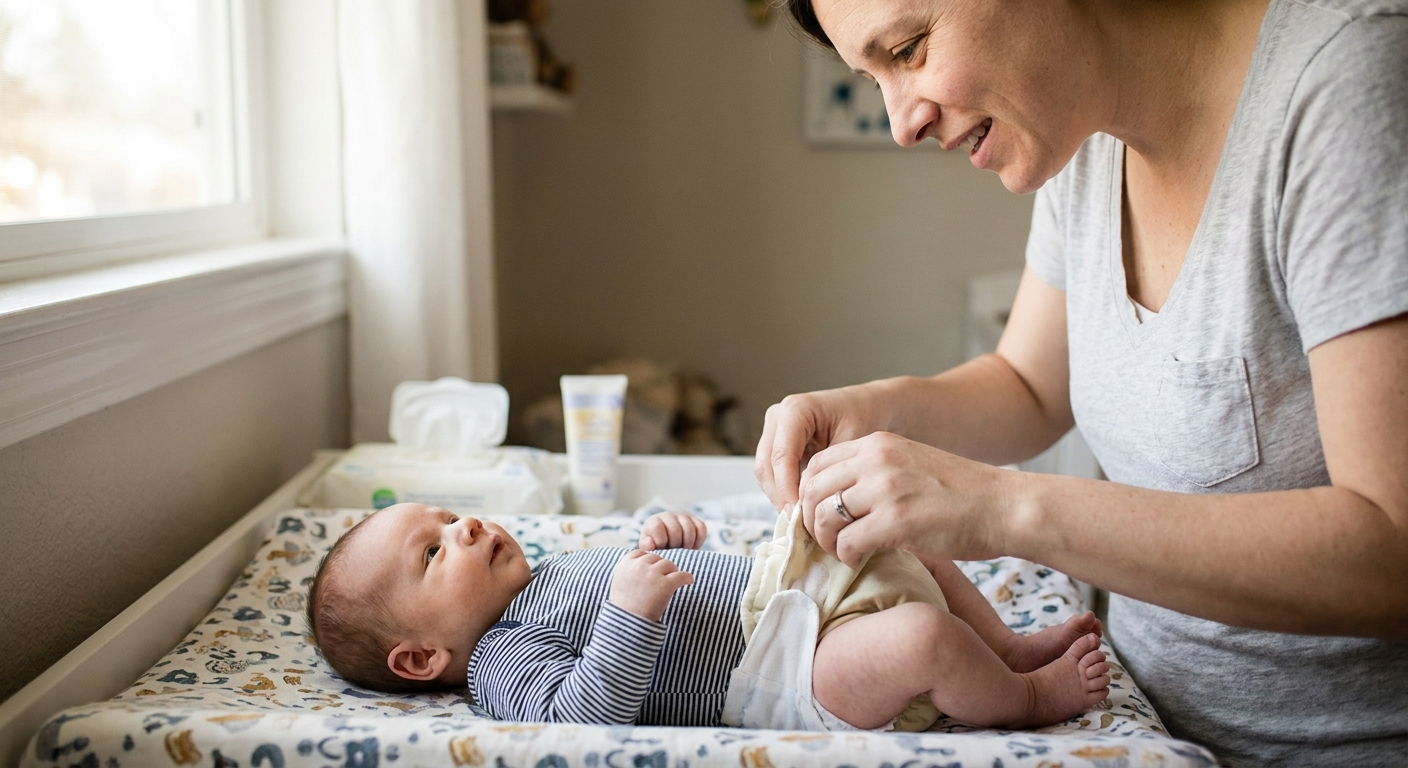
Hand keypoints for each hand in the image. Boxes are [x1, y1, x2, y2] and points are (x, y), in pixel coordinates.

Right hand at [608, 550, 694, 621]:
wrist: (628, 623)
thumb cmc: (624, 607)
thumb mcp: (620, 582)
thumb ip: (630, 570)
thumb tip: (646, 563)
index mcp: (626, 563)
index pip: (641, 553)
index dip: (648, 561)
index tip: (652, 570)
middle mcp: (640, 565)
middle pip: (656, 558)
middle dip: (660, 568)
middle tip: (663, 579)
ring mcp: (653, 573)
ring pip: (669, 564)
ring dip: (672, 572)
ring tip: (673, 582)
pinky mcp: (666, 584)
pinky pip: (682, 575)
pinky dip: (687, 578)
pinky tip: (689, 581)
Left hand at [639, 511, 707, 549]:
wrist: (668, 549)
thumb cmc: (657, 551)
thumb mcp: (649, 551)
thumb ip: (647, 548)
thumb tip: (649, 543)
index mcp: (653, 522)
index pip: (658, 527)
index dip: (661, 541)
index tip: (662, 548)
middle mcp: (667, 516)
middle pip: (676, 530)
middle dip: (676, 545)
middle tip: (674, 552)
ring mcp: (682, 517)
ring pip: (690, 529)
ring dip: (688, 544)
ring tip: (683, 551)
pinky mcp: (696, 521)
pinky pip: (701, 528)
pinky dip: (699, 540)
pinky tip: (692, 547)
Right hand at [755, 383, 892, 509]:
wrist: (873, 407)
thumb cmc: (867, 418)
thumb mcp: (853, 443)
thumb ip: (830, 472)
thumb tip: (811, 508)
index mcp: (795, 409)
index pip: (781, 455)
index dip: (786, 488)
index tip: (798, 515)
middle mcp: (779, 417)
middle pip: (766, 465)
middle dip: (780, 496)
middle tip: (797, 524)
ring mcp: (776, 431)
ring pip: (765, 472)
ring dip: (780, 497)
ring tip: (800, 521)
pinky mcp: (779, 444)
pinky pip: (774, 473)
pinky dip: (784, 492)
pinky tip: (802, 510)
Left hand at [798, 431, 1011, 567]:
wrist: (1007, 507)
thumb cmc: (964, 496)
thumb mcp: (912, 467)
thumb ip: (875, 477)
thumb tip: (836, 506)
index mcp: (878, 444)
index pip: (816, 464)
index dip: (808, 495)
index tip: (819, 517)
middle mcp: (876, 460)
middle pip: (812, 490)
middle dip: (810, 520)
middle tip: (825, 540)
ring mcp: (885, 488)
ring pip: (823, 516)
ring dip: (826, 541)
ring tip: (844, 551)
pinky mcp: (897, 520)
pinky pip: (847, 542)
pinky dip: (847, 556)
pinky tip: (860, 560)